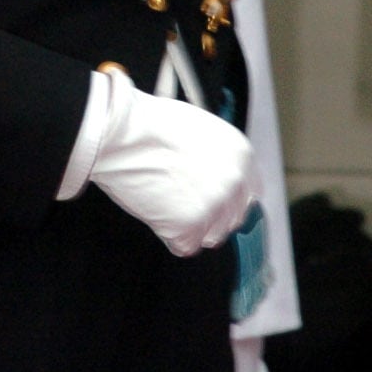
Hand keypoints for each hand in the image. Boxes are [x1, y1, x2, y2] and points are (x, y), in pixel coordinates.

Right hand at [85, 73, 257, 255]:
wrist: (123, 134)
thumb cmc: (151, 126)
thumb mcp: (201, 130)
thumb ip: (218, 157)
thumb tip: (216, 175)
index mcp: (241, 155)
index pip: (249, 195)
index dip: (228, 201)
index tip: (214, 202)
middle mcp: (234, 183)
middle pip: (230, 219)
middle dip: (209, 216)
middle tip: (180, 202)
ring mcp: (213, 206)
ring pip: (208, 236)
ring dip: (189, 227)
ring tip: (164, 202)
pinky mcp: (189, 227)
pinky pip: (182, 246)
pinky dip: (167, 234)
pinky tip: (154, 209)